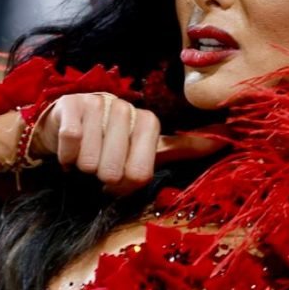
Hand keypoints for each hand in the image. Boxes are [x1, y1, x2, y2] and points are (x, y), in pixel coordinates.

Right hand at [29, 93, 226, 193]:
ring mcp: (99, 104)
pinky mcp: (72, 105)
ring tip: (84, 155)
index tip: (119, 177)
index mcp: (149, 122)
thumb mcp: (147, 147)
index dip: (123, 185)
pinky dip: (66, 156)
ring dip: (82, 166)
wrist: (64, 126)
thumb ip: (183, 146)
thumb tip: (224, 139)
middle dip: (101, 177)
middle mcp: (127, 109)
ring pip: (91, 161)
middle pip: (113, 172)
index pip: (139, 175)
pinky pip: (71, 144)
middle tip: (99, 165)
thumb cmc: (110, 141)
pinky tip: (69, 149)